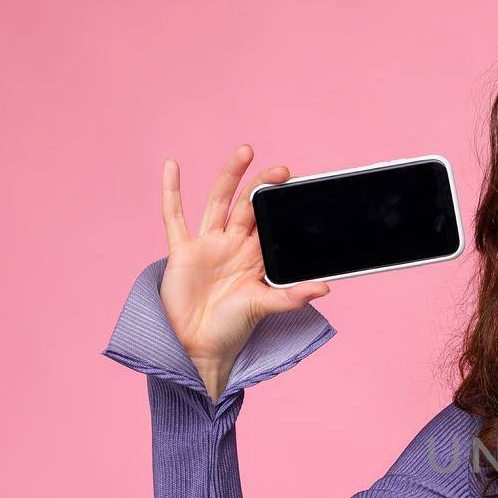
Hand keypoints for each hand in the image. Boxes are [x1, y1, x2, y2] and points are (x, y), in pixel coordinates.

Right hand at [158, 144, 330, 397]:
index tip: (298, 185)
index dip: (281, 204)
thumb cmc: (233, 327)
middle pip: (249, 205)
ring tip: (246, 151)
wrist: (199, 346)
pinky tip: (171, 166)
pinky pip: (174, 216)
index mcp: (256, 255)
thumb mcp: (266, 307)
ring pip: (219, 202)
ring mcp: (208, 244)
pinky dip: (171, 191)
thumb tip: (325, 287)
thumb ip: (293, 296)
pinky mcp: (182, 251)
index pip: (271, 222)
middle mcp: (233, 244)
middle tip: (282, 169)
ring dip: (230, 176)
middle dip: (264, 187)